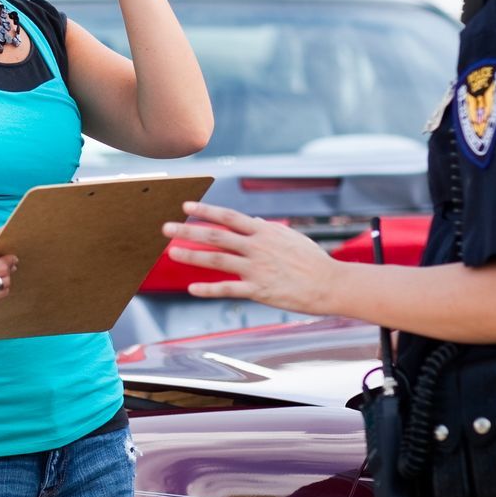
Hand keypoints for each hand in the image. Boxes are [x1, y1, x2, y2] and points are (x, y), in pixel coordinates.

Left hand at [162, 202, 337, 314]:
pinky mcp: (258, 290)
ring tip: (172, 252)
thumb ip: (266, 229)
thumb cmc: (311, 260)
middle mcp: (257, 247)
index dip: (205, 211)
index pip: (228, 217)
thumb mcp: (289, 237)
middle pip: (216, 236)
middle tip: (165, 228)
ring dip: (191, 255)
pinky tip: (192, 288)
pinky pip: (228, 289)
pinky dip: (208, 289)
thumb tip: (251, 220)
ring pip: (216, 260)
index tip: (185, 206)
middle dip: (188, 231)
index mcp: (263, 232)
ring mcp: (256, 268)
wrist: (330, 284)